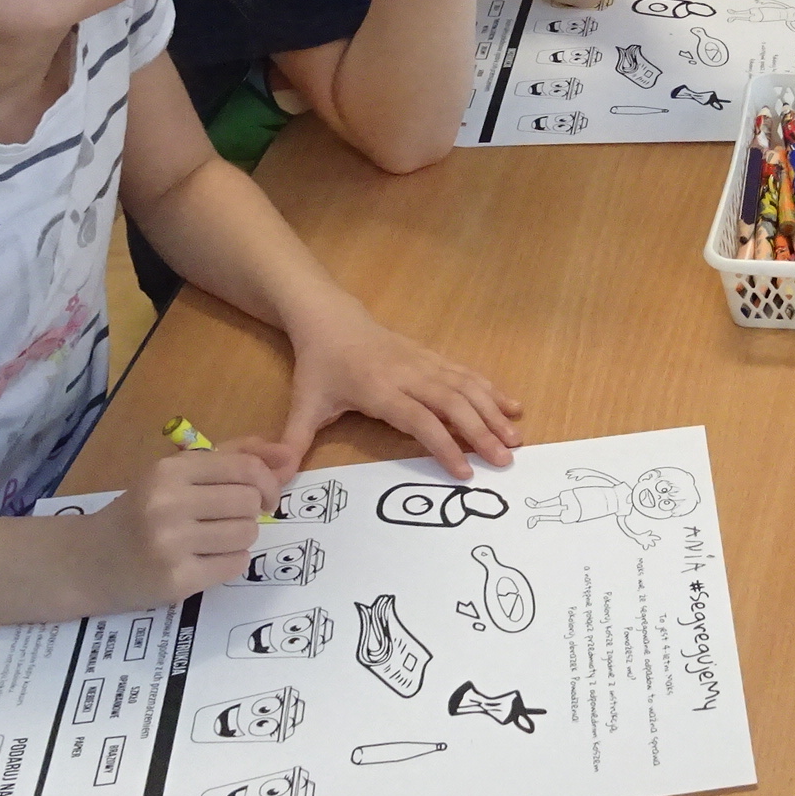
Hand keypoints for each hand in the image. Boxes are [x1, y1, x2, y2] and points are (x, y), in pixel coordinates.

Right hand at [83, 444, 283, 608]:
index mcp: (170, 471)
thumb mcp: (177, 474)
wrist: (86, 562)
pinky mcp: (176, 581)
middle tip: (231, 519)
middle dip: (251, 512)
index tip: (266, 495)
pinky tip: (204, 560)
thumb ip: (234, 456)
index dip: (269, 482)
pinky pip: (234, 565)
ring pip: (246, 534)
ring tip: (212, 540)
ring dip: (240, 538)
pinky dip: (229, 562)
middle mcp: (168, 504)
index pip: (245, 468)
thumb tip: (289, 453)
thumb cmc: (138, 512)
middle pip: (249, 503)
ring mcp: (171, 545)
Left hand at [279, 298, 522, 477]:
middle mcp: (409, 374)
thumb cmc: (319, 365)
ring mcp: (425, 362)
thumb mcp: (303, 404)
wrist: (330, 317)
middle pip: (453, 403)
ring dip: (494, 411)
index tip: (465, 472)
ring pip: (467, 386)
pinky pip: (467, 373)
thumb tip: (276, 478)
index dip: (444, 445)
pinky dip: (492, 389)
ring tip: (518, 437)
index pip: (419, 420)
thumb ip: (292, 442)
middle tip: (506, 460)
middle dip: (482, 432)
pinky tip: (511, 405)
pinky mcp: (433, 357)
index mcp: (379, 389)